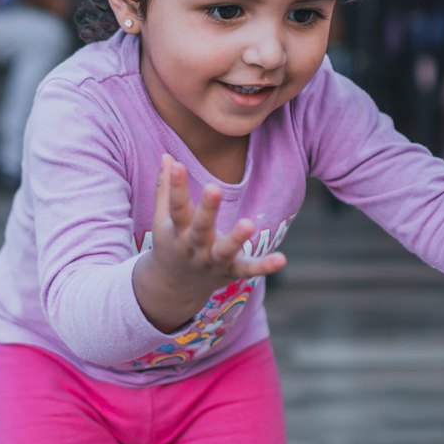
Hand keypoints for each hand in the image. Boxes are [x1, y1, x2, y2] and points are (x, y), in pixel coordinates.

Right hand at [134, 154, 285, 331]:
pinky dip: (264, 266)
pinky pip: (248, 270)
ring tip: (249, 223)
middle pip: (199, 228)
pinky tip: (281, 259)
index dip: (175, 186)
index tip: (177, 165)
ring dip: (236, 239)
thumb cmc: (171, 244)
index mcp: (176, 231)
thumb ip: (165, 188)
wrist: (173, 288)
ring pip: (224, 251)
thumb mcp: (162, 220)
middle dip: (206, 209)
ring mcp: (212, 262)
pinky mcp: (231, 272)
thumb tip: (167, 155)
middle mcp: (193, 248)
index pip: (176, 208)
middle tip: (213, 187)